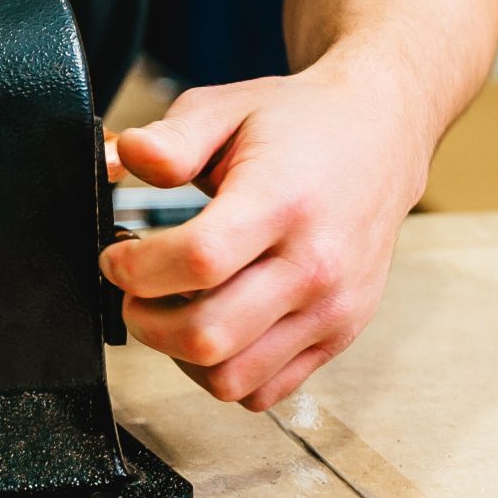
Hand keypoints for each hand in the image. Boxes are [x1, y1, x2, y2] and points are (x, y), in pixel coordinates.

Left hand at [98, 60, 432, 410]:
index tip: (117, 255)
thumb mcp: (224, 108)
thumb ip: (169, 140)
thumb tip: (121, 158)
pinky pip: (264, 390)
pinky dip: (223, 372)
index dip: (136, 268)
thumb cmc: (299, 125)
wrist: (380, 138)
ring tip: (172, 308)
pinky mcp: (339, 335)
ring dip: (180, 353)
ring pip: (231, 377)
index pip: (197, 261)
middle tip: (134, 291)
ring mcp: (331, 309)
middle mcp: (315, 265)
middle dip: (146, 320)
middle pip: (208, 335)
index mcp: (283, 202)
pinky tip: (212, 326)